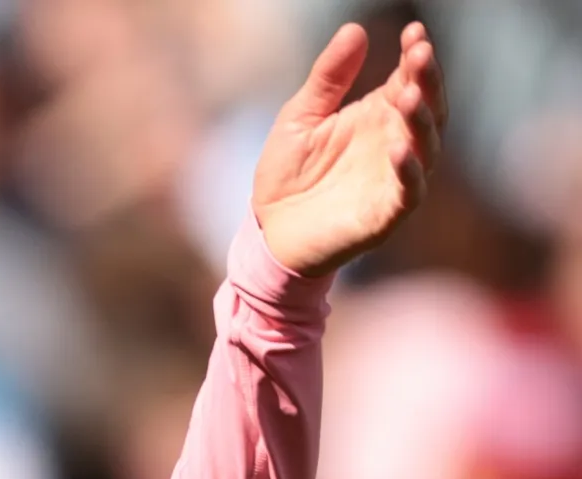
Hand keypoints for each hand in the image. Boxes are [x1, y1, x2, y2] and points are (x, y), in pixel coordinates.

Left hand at [253, 22, 446, 277]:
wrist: (268, 231)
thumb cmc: (288, 173)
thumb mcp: (300, 117)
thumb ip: (328, 78)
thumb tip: (355, 29)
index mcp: (379, 116)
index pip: (409, 80)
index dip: (416, 56)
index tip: (414, 32)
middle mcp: (396, 144)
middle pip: (426, 108)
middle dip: (426, 81)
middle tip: (421, 53)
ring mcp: (395, 179)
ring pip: (425, 147)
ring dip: (421, 121)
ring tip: (409, 96)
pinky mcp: (386, 215)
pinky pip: (408, 192)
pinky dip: (408, 171)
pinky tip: (399, 148)